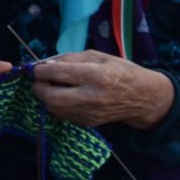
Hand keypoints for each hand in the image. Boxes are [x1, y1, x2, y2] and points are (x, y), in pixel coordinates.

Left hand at [29, 51, 176, 129]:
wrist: (144, 98)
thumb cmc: (122, 72)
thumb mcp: (99, 57)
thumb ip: (72, 59)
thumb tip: (47, 64)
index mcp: (97, 76)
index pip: (58, 73)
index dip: (40, 70)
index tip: (35, 67)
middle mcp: (92, 97)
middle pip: (51, 96)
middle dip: (38, 87)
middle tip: (38, 79)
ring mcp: (90, 113)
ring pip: (53, 108)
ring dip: (45, 96)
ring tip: (49, 86)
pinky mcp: (88, 123)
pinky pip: (62, 115)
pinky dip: (55, 105)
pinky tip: (61, 95)